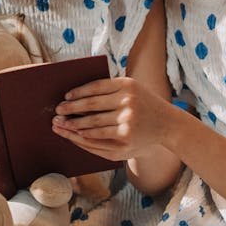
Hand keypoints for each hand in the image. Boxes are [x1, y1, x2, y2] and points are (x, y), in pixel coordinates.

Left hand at [52, 77, 173, 160]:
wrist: (168, 125)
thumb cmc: (145, 105)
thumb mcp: (133, 89)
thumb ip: (111, 88)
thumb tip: (75, 94)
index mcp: (128, 85)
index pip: (95, 87)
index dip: (78, 92)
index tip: (66, 96)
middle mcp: (128, 103)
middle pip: (91, 106)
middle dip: (71, 109)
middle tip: (57, 111)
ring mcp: (127, 123)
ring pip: (91, 124)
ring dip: (72, 125)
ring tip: (60, 125)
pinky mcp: (125, 140)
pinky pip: (98, 138)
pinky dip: (83, 136)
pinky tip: (75, 135)